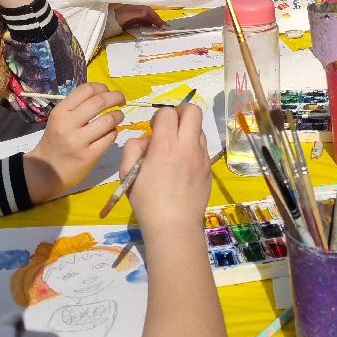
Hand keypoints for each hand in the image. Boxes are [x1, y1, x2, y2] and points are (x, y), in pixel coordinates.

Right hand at [24, 82, 124, 202]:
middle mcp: (68, 124)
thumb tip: (104, 93)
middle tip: (121, 100)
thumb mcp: (60, 119)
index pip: (86, 89)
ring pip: (108, 120)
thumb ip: (77, 106)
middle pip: (99, 102)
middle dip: (116, 97)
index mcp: (61, 111)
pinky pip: (109, 138)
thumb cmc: (56, 140)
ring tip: (119, 116)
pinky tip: (111, 133)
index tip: (108, 91)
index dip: (102, 87)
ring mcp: (78, 141)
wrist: (46, 171)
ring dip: (118, 115)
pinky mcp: (88, 156)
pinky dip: (114, 132)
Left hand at [114, 4, 164, 29]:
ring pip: (146, 18)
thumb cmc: (116, 17)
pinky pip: (142, 21)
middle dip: (156, 19)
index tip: (161, 23)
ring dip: (152, 22)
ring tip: (158, 28)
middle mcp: (136, 10)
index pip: (149, 11)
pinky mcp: (132, 20)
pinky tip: (149, 28)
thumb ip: (136, 13)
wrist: (108, 22)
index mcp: (136, 7)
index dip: (155, 16)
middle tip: (162, 27)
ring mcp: (134, 15)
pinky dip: (147, 24)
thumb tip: (146, 12)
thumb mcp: (126, 15)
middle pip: (149, 14)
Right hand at [121, 101, 210, 231]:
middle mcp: (187, 147)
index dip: (159, 116)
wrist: (174, 226)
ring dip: (188, 131)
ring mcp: (202, 157)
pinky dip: (193, 148)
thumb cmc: (146, 201)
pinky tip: (183, 165)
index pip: (168, 112)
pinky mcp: (209, 169)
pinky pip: (203, 148)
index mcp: (165, 146)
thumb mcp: (127, 172)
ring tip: (176, 148)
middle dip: (181, 112)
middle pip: (193, 111)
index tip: (154, 129)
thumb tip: (147, 139)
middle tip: (171, 126)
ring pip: (200, 129)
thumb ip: (133, 147)